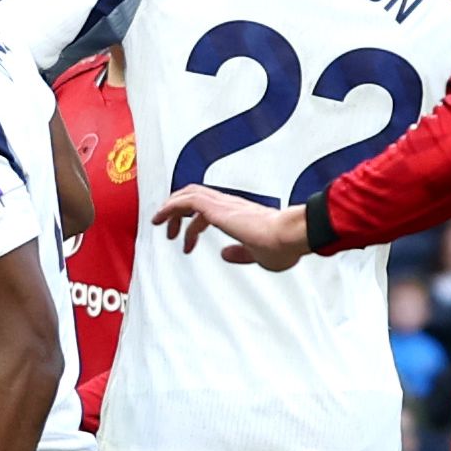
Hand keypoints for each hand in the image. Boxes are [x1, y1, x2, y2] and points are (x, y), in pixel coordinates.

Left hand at [151, 185, 310, 268]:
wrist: (292, 235)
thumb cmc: (284, 245)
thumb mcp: (257, 255)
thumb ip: (240, 254)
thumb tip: (225, 254)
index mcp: (241, 214)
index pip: (210, 209)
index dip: (193, 225)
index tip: (187, 242)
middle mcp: (231, 205)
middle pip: (196, 196)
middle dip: (178, 213)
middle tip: (169, 233)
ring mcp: (225, 204)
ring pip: (189, 194)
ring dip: (170, 209)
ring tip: (159, 224)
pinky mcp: (218, 208)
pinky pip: (186, 201)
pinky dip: (170, 207)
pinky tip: (160, 218)